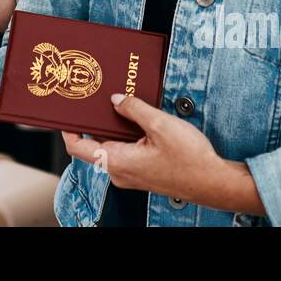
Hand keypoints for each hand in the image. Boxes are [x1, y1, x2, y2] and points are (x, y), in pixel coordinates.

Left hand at [62, 95, 263, 214]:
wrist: (214, 182)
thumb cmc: (189, 159)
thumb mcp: (160, 125)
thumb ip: (134, 109)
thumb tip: (116, 99)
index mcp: (116, 162)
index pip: (78, 147)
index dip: (69, 128)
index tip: (67, 111)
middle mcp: (119, 172)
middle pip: (94, 144)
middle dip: (95, 121)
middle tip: (95, 98)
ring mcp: (131, 174)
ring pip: (112, 146)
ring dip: (114, 127)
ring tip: (119, 103)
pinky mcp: (143, 172)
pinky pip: (126, 151)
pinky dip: (127, 135)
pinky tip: (138, 118)